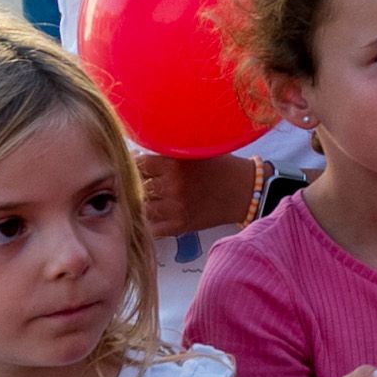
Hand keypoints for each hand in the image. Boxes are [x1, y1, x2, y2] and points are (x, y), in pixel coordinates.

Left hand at [138, 150, 262, 235]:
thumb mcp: (194, 150)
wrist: (244, 191)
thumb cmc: (220, 166)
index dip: (133, 164)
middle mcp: (173, 185)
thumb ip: (166, 151)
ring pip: (141, 207)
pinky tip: (152, 213)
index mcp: (175, 162)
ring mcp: (175, 208)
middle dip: (135, 183)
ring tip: (146, 196)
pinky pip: (151, 226)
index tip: (133, 164)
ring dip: (140, 202)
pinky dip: (148, 220)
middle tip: (137, 181)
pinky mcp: (180, 226)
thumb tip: (134, 154)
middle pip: (136, 186)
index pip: (137, 164)